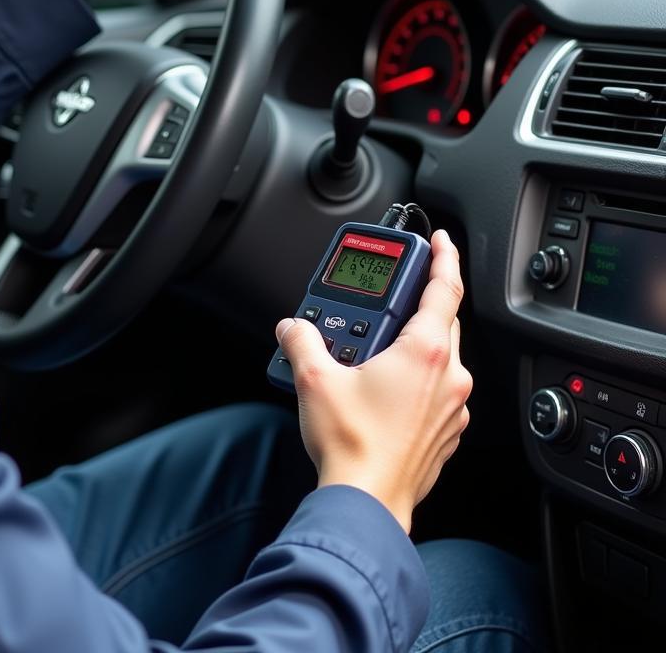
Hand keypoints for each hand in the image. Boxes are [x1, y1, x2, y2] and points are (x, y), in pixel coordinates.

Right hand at [276, 229, 471, 533]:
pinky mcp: (446, 432)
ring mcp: (452, 407)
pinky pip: (437, 391)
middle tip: (388, 301)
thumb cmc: (353, 446)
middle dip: (417, 306)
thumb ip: (301, 340)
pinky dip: (416, 380)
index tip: (440, 241)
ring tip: (374, 351)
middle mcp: (449, 377)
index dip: (444, 258)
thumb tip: (292, 326)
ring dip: (414, 346)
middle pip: (442, 321)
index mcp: (426, 353)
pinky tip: (383, 389)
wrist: (368, 503)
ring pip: (441, 357)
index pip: (445, 288)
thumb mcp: (315, 380)